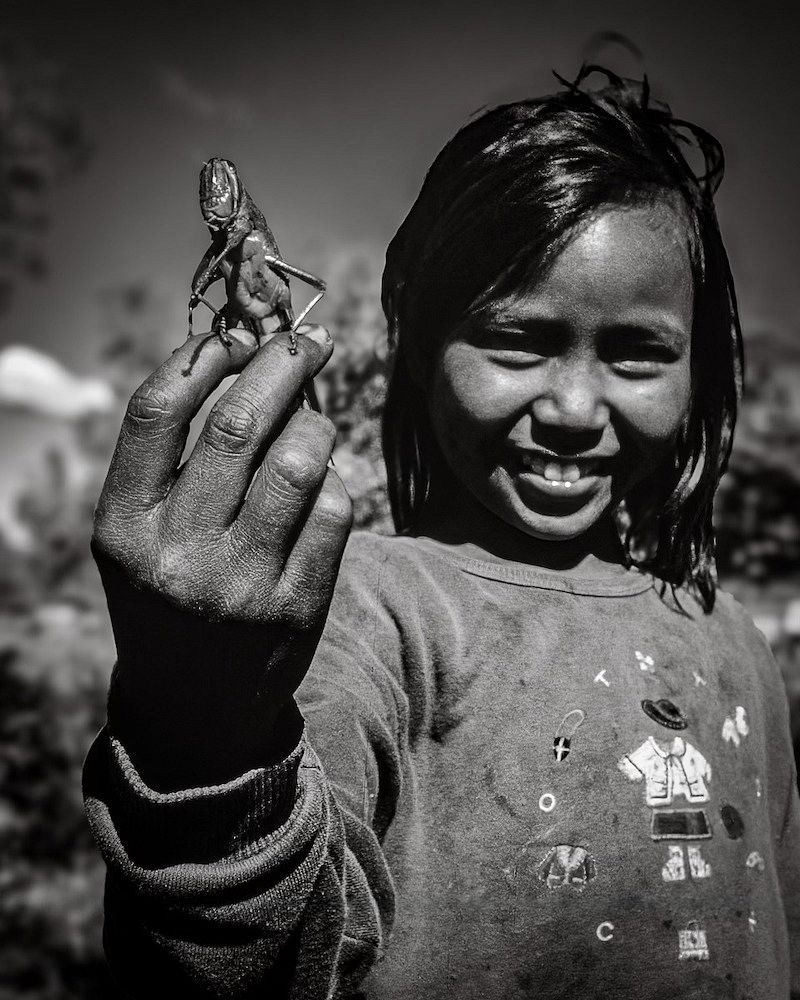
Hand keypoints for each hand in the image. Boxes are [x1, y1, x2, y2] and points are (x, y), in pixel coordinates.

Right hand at [91, 326, 351, 789]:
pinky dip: (335, 479)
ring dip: (316, 422)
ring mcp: (241, 584)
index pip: (155, 414)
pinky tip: (322, 482)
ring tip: (315, 419)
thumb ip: (169, 461)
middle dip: (279, 365)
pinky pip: (334, 509)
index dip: (199, 358)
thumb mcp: (138, 539)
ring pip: (297, 461)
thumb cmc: (166, 599)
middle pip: (236, 425)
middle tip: (304, 343)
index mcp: (123, 528)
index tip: (233, 337)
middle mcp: (178, 554)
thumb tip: (239, 359)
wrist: (194, 712)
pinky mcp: (298, 606)